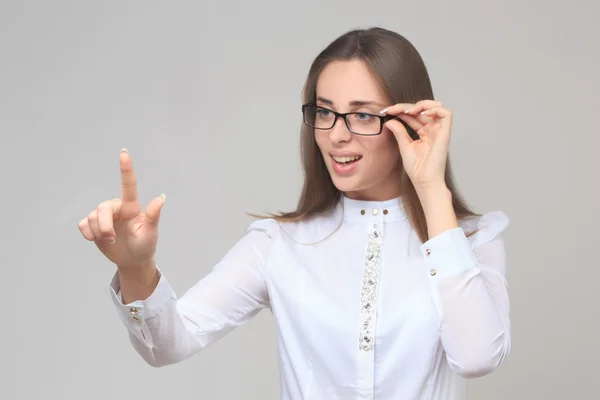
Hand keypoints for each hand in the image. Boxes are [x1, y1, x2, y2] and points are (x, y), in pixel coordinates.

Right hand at [78, 149, 165, 268]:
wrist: (132, 261)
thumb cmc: (145, 246)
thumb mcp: (151, 234)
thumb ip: (153, 216)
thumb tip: (161, 197)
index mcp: (131, 207)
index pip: (128, 185)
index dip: (126, 168)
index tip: (124, 152)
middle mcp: (117, 208)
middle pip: (102, 208)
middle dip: (104, 226)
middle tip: (113, 238)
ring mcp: (104, 216)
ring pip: (91, 218)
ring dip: (98, 232)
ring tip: (110, 240)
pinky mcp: (92, 225)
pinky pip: (82, 225)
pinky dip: (88, 234)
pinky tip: (98, 239)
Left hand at [381, 100, 451, 190]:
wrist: (424, 181)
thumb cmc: (417, 168)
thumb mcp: (404, 146)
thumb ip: (399, 131)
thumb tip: (389, 120)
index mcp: (424, 132)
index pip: (413, 115)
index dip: (400, 110)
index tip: (386, 111)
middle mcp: (433, 130)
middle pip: (422, 109)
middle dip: (405, 106)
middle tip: (391, 109)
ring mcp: (439, 131)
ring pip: (436, 106)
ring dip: (422, 104)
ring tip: (407, 111)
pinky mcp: (445, 134)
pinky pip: (446, 114)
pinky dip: (434, 109)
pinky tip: (421, 113)